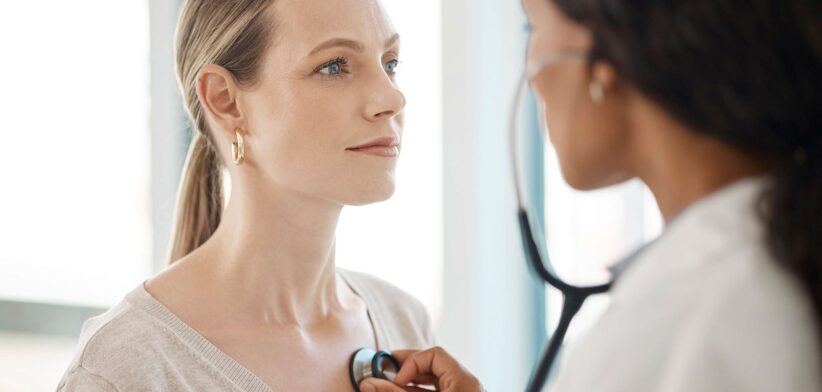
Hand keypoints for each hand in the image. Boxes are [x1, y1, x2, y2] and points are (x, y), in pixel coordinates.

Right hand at [359, 347, 483, 391]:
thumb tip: (369, 383)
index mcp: (464, 380)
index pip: (435, 354)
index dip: (411, 362)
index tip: (395, 379)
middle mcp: (466, 386)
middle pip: (434, 365)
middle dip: (407, 367)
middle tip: (384, 371)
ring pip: (434, 380)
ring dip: (411, 381)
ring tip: (389, 384)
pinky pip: (436, 391)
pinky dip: (419, 391)